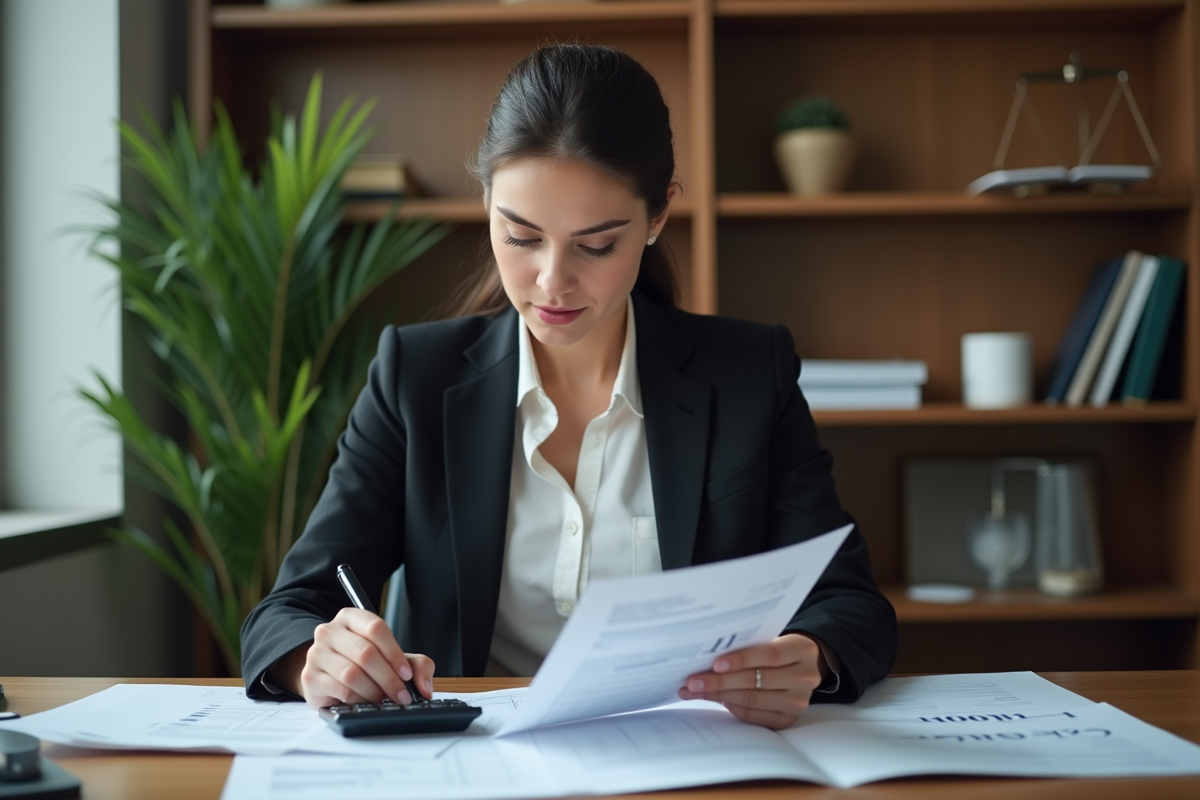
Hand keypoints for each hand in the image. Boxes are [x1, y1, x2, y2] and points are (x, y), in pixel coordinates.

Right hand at [296, 607, 435, 708]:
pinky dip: (358, 699)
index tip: (406, 674)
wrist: (327, 675)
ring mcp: (317, 653)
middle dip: (389, 678)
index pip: (376, 628)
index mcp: (351, 617)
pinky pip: (339, 690)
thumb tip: (425, 688)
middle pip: (365, 653)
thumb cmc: (362, 662)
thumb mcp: (392, 657)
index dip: (394, 653)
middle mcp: (330, 631)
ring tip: (385, 700)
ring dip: (374, 691)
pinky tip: (366, 701)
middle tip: (402, 695)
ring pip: (351, 673)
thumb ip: (416, 665)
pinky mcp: (310, 677)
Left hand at [677, 633, 825, 729]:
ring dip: (719, 696)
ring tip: (695, 691)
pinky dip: (731, 707)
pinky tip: (715, 699)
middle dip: (720, 681)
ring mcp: (798, 702)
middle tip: (693, 681)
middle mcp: (805, 678)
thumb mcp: (771, 640)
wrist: (801, 668)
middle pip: (757, 680)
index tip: (715, 663)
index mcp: (803, 651)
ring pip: (752, 699)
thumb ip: (749, 645)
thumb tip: (707, 657)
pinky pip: (753, 716)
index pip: (771, 654)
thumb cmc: (777, 649)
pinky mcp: (787, 719)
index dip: (742, 659)